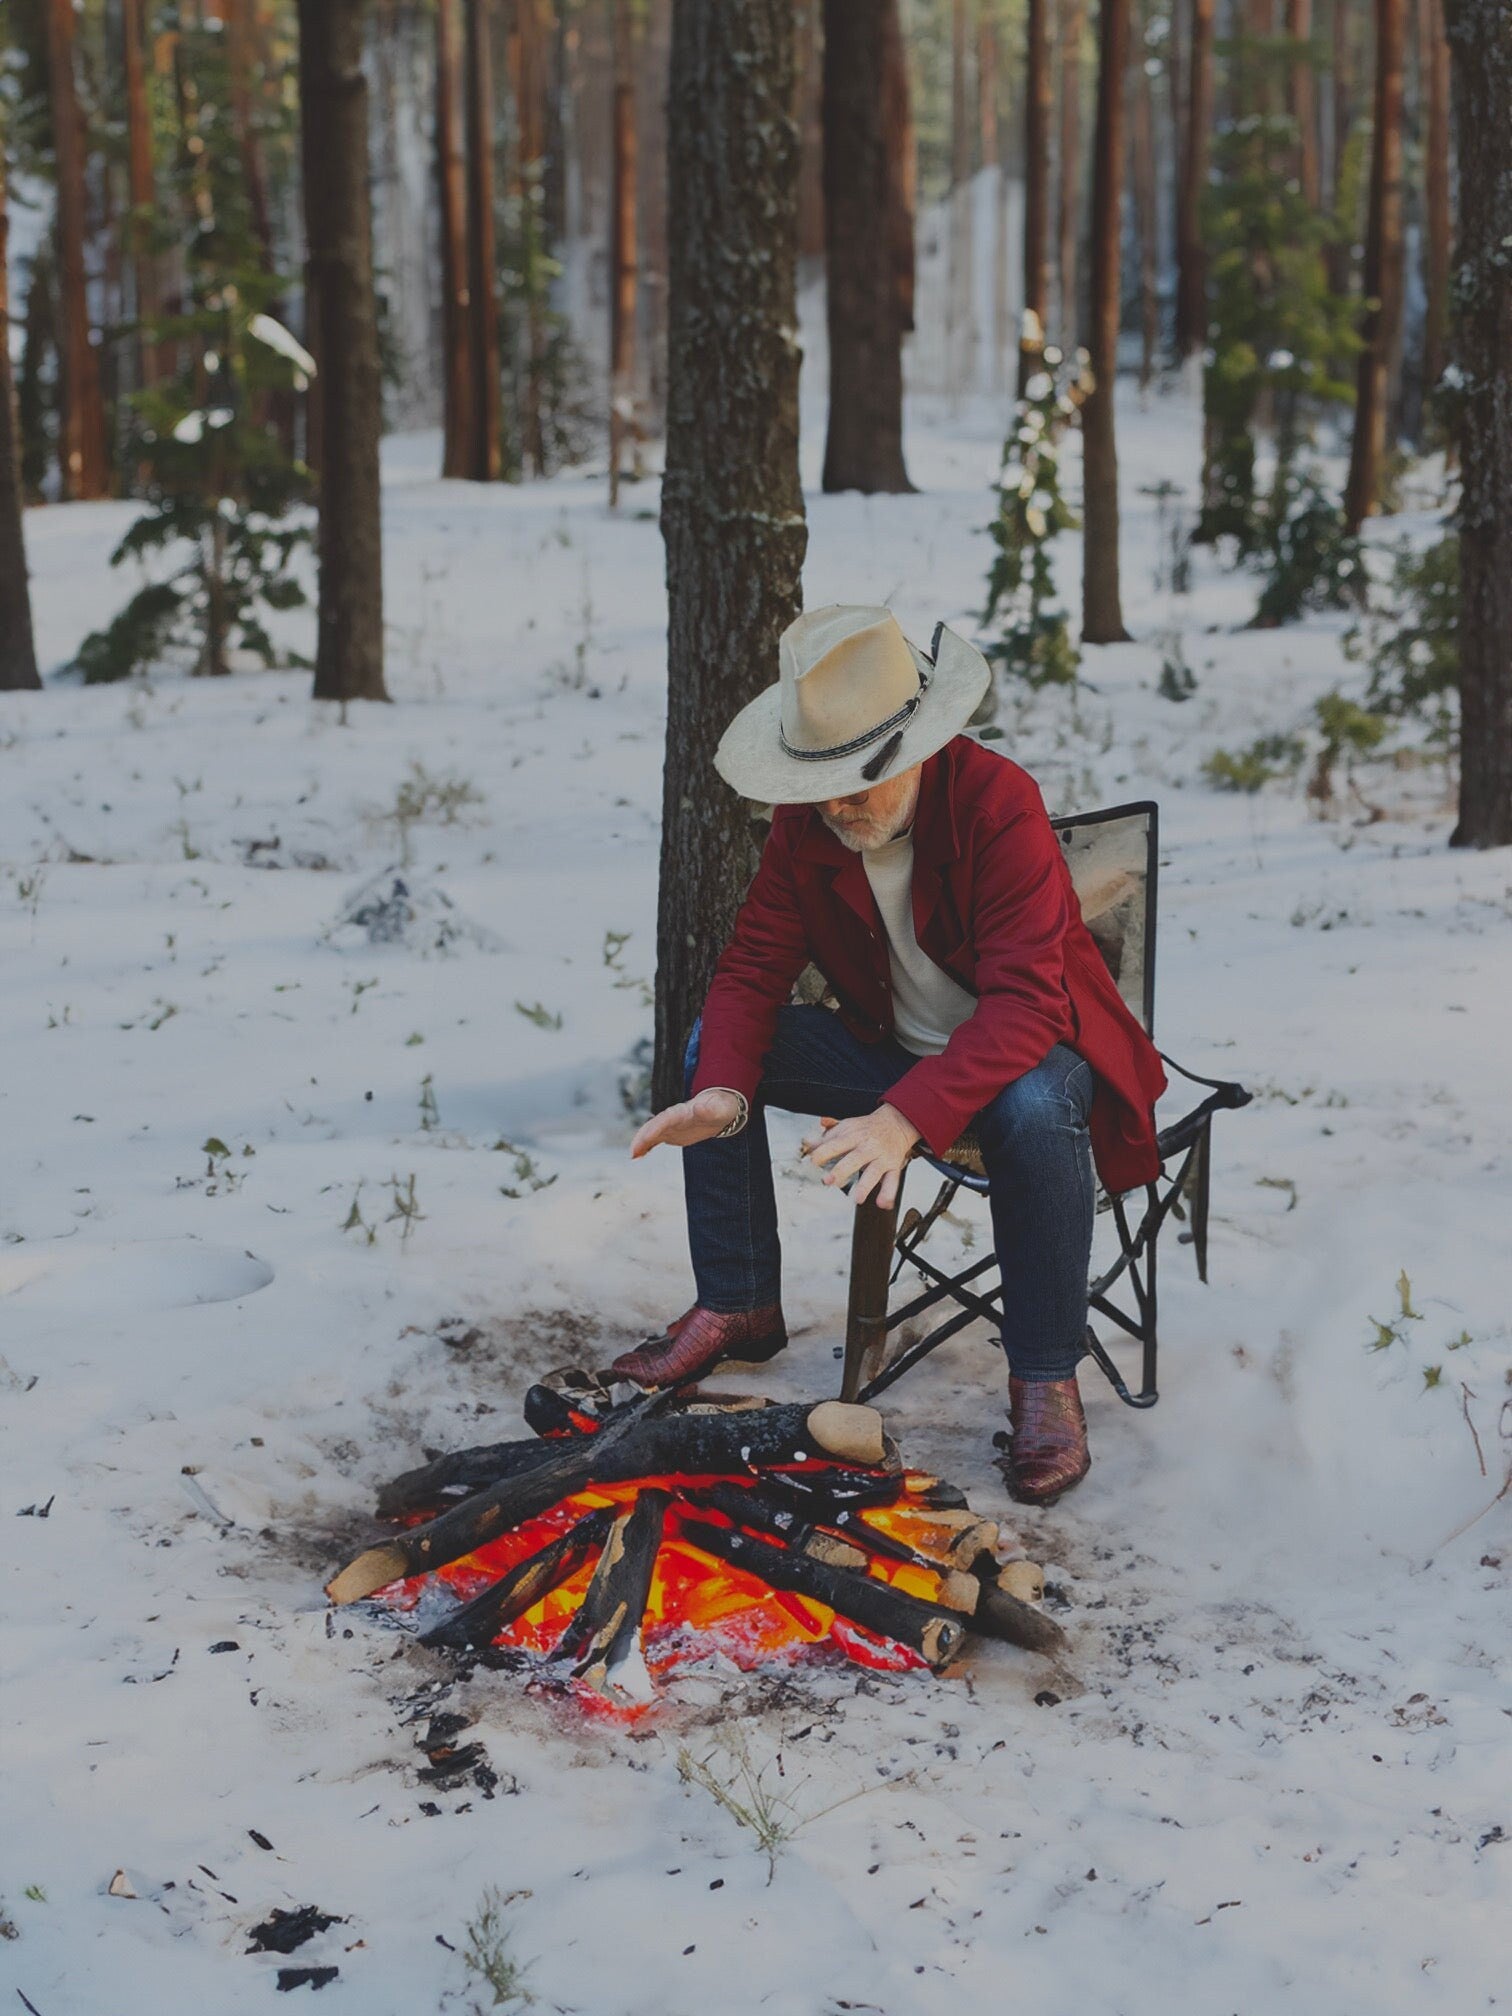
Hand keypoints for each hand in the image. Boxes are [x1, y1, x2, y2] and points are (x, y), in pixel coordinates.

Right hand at [630, 1088, 740, 1158]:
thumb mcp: (720, 1107)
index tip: (647, 1137)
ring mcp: (670, 1125)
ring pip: (651, 1133)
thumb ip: (710, 1109)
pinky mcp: (671, 1133)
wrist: (720, 1108)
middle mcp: (673, 1117)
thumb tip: (700, 1107)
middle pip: (654, 1125)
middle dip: (643, 1137)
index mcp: (684, 1110)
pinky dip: (646, 1147)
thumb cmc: (722, 1106)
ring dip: (641, 1143)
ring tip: (633, 1156)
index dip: (656, 1127)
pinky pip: (655, 1140)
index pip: (667, 1118)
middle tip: (634, 1151)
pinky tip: (637, 1156)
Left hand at [801, 1104, 920, 1208]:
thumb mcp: (846, 1127)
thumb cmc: (867, 1128)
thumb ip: (826, 1138)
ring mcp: (881, 1157)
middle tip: (828, 1181)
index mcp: (853, 1136)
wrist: (896, 1123)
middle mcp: (868, 1146)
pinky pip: (893, 1181)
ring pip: (874, 1171)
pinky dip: (888, 1193)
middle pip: (855, 1158)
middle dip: (842, 1170)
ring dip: (866, 1186)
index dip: (824, 1152)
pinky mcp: (893, 1167)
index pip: (836, 1144)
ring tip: (858, 1199)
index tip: (813, 1161)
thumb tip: (807, 1144)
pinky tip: (883, 1204)